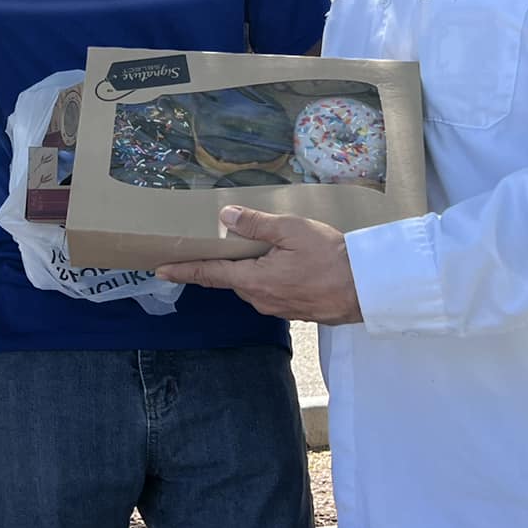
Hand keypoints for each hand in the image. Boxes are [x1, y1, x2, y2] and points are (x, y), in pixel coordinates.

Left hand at [154, 206, 362, 324]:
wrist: (368, 289)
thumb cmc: (332, 258)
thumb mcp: (292, 231)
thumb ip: (257, 225)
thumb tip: (226, 217)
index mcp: (254, 280)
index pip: (209, 275)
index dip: (183, 270)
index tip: (159, 270)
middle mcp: (260, 299)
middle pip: (230, 279)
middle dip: (221, 263)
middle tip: (211, 245)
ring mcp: (277, 307)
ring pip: (251, 284)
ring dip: (249, 269)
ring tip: (257, 248)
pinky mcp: (293, 309)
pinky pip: (270, 290)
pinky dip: (267, 276)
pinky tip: (283, 263)